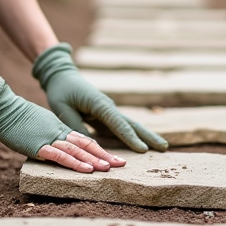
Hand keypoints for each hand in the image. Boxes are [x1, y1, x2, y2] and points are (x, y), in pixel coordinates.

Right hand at [0, 77, 116, 171]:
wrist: (2, 107)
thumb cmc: (15, 116)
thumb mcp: (38, 123)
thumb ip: (48, 132)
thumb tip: (55, 144)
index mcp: (58, 126)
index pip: (83, 139)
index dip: (98, 148)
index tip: (111, 157)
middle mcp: (58, 132)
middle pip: (86, 144)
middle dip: (104, 155)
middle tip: (120, 164)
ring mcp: (50, 138)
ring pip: (77, 150)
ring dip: (94, 160)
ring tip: (109, 169)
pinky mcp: (39, 146)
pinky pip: (60, 156)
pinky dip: (75, 163)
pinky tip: (87, 169)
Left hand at [32, 43, 168, 152]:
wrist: (61, 75)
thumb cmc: (61, 91)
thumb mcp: (63, 110)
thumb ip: (76, 127)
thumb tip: (89, 145)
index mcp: (99, 104)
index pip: (118, 123)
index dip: (130, 138)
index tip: (143, 150)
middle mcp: (108, 106)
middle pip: (132, 123)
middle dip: (148, 136)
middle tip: (164, 148)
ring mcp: (109, 110)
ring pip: (130, 125)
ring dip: (145, 136)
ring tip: (161, 147)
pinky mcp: (105, 114)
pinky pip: (121, 127)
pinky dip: (133, 135)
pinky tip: (141, 144)